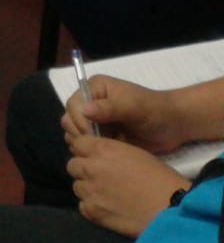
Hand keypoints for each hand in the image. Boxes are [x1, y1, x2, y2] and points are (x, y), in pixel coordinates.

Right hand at [64, 76, 188, 153]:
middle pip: (69, 119)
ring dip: (86, 143)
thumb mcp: (132, 106)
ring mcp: (95, 121)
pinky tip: (108, 153)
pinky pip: (86, 145)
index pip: (74, 105)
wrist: (173, 126)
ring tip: (106, 148)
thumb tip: (84, 110)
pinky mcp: (101, 136)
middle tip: (101, 143)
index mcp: (94, 89)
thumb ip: (108, 108)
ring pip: (74, 134)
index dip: (80, 121)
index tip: (95, 135)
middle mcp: (90, 103)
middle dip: (81, 133)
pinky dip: (92, 150)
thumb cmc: (153, 110)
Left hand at [67, 132, 186, 238]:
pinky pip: (83, 206)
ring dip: (88, 189)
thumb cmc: (160, 178)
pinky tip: (109, 208)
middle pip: (73, 166)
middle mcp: (91, 167)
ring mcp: (90, 190)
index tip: (94, 158)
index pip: (77, 144)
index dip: (86, 151)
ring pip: (77, 187)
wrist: (171, 207)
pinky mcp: (93, 211)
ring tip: (107, 195)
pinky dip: (93, 207)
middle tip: (101, 178)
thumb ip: (111, 153)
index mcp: (102, 149)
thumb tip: (99, 157)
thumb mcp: (135, 153)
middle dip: (84, 170)